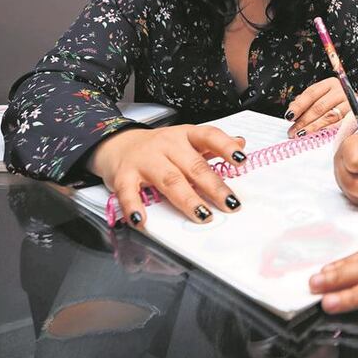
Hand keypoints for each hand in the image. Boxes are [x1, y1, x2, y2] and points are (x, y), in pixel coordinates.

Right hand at [87, 125, 246, 228]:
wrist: (116, 144)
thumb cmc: (158, 147)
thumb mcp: (186, 140)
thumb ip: (212, 144)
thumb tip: (241, 143)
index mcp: (185, 136)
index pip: (209, 136)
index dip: (226, 147)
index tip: (241, 160)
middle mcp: (166, 145)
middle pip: (193, 166)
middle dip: (214, 186)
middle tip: (231, 204)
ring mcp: (145, 160)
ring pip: (169, 180)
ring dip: (187, 199)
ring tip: (203, 215)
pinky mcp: (124, 176)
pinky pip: (129, 192)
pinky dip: (135, 207)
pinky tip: (143, 221)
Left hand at [285, 77, 348, 137]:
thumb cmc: (334, 102)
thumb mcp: (320, 96)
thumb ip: (306, 102)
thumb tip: (292, 111)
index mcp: (330, 84)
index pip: (311, 94)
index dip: (299, 105)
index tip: (289, 116)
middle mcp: (340, 92)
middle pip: (319, 107)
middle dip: (303, 121)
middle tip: (292, 131)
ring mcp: (349, 105)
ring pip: (328, 117)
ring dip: (312, 128)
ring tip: (301, 135)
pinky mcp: (354, 117)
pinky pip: (338, 126)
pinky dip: (326, 132)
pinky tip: (316, 137)